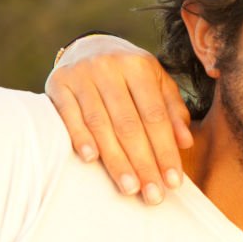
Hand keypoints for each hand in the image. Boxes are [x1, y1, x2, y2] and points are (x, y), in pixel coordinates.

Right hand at [44, 35, 192, 204]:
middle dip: (144, 163)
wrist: (87, 47)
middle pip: (129, 124)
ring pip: (101, 124)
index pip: (156, 116)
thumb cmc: (130, 75)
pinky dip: (80, 137)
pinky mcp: (57, 83)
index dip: (165, 151)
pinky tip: (92, 160)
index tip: (174, 182)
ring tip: (129, 188)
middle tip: (153, 195)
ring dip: (116, 160)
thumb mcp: (156, 83)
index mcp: (139, 66)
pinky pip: (68, 116)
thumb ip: (172, 111)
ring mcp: (81, 75)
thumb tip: (186, 143)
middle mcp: (110, 67)